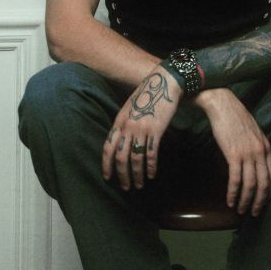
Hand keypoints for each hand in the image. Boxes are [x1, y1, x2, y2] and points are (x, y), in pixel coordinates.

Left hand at [102, 65, 180, 190]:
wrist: (164, 82)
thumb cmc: (147, 94)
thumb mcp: (129, 107)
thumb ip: (123, 123)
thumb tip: (120, 139)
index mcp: (119, 121)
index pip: (108, 147)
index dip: (106, 164)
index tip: (107, 177)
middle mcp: (127, 127)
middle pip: (120, 157)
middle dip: (122, 175)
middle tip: (125, 187)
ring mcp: (141, 129)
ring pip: (135, 159)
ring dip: (137, 175)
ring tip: (139, 185)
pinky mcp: (155, 130)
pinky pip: (151, 154)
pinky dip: (150, 167)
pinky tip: (152, 175)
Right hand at [194, 88, 270, 216]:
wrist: (222, 104)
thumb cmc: (234, 116)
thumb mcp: (253, 131)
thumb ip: (256, 146)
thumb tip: (254, 160)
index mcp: (266, 146)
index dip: (269, 191)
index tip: (264, 201)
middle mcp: (260, 152)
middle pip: (264, 184)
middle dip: (260, 201)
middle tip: (254, 213)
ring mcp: (248, 154)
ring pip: (251, 185)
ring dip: (245, 200)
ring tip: (240, 210)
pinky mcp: (233, 154)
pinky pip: (236, 179)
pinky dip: (233, 192)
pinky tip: (229, 200)